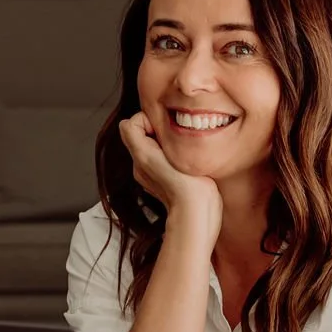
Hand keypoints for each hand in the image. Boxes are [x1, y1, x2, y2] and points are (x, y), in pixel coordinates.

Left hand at [118, 112, 221, 229]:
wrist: (197, 212)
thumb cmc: (178, 184)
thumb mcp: (147, 155)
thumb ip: (134, 135)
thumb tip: (134, 120)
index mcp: (138, 157)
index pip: (134, 123)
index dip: (149, 121)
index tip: (164, 133)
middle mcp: (144, 165)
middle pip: (147, 132)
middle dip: (161, 131)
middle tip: (175, 142)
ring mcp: (158, 172)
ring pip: (160, 143)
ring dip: (170, 142)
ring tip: (181, 153)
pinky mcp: (172, 179)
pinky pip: (169, 156)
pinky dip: (177, 153)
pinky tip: (186, 163)